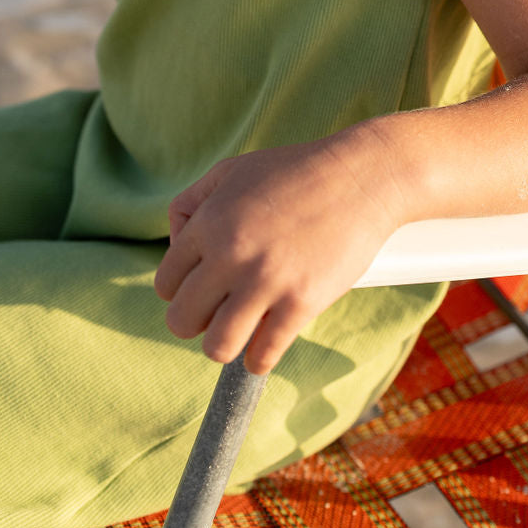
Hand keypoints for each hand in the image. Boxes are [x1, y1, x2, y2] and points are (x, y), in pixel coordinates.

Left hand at [154, 129, 406, 374]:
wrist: (361, 176)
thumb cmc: (296, 171)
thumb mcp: (233, 170)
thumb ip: (192, 204)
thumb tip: (174, 248)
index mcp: (210, 221)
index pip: (166, 283)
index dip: (182, 289)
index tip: (205, 286)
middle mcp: (231, 253)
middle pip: (181, 321)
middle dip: (197, 320)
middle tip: (222, 308)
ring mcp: (266, 280)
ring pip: (216, 347)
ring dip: (226, 344)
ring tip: (243, 328)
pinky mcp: (301, 303)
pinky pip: (261, 356)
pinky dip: (260, 357)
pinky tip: (268, 340)